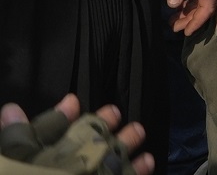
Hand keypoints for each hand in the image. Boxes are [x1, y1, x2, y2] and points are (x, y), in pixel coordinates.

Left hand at [0, 97, 152, 174]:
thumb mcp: (14, 167)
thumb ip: (16, 143)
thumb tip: (10, 110)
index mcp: (33, 166)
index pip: (42, 141)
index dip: (58, 121)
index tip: (75, 103)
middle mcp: (57, 174)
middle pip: (76, 152)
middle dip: (97, 130)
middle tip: (115, 112)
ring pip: (101, 168)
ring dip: (122, 149)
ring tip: (139, 131)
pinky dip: (134, 174)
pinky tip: (147, 161)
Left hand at [168, 0, 216, 34]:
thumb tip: (173, 5)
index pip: (207, 6)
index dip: (197, 21)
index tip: (184, 32)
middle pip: (206, 6)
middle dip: (191, 19)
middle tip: (174, 28)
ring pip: (203, 1)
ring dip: (189, 12)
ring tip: (173, 21)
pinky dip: (190, 2)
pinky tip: (179, 6)